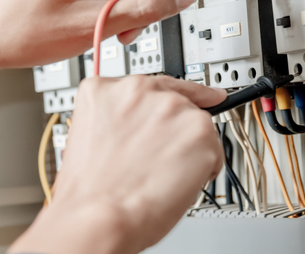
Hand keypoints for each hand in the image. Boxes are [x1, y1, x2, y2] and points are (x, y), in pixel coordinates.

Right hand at [7, 76, 225, 253]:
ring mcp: (172, 107)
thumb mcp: (89, 136)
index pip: (150, 85)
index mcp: (106, 89)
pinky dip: (203, 171)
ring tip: (160, 177)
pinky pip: (215, 152)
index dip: (171, 99)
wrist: (99, 218)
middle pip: (177, 102)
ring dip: (189, 152)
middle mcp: (140, 89)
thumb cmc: (90, 192)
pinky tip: (175, 184)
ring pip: (197, 128)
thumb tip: (142, 129)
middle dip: (175, 131)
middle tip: (160, 161)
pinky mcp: (200, 130)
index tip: (195, 96)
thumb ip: (118, 121)